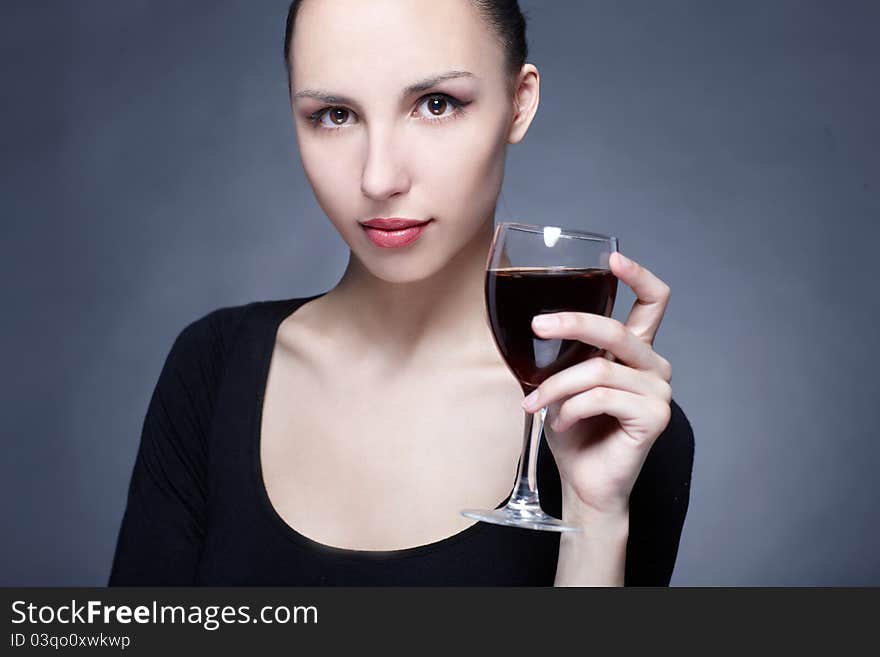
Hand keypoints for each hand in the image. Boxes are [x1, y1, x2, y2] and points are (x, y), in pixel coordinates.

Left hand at [521, 251, 673, 518]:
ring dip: (556, 388)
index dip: (638, 276)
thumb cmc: (574, 432)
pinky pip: (601, 398)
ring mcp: (658, 391)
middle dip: (572, 323)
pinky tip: (562, 423)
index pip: (652, 302)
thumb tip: (539, 325)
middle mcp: (653, 366)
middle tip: (538, 326)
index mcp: (634, 352)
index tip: (613, 258)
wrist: (584, 483)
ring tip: (535, 405)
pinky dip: (571, 409)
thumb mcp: (564, 383)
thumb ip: (567, 354)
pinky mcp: (655, 416)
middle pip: (617, 329)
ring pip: (597, 370)